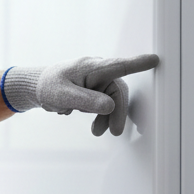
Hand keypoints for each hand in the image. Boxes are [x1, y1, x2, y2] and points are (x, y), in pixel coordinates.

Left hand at [2, 54, 158, 135]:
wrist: (38, 88)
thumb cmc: (48, 86)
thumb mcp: (63, 95)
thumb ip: (86, 100)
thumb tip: (110, 106)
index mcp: (91, 68)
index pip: (118, 66)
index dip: (138, 64)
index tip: (154, 60)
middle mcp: (98, 72)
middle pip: (118, 91)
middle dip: (117, 113)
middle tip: (114, 132)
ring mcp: (98, 81)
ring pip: (113, 101)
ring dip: (109, 118)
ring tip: (97, 132)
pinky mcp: (96, 91)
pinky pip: (106, 104)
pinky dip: (102, 116)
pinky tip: (92, 123)